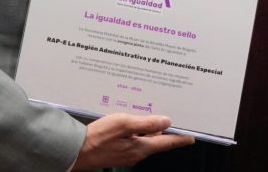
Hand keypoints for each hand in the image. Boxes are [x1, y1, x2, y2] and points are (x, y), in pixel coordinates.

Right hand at [71, 113, 193, 168]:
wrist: (76, 151)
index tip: (190, 137)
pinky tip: (129, 122)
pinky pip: (132, 140)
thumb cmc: (98, 137)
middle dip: (162, 128)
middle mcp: (136, 153)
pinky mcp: (117, 151)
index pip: (166, 142)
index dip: (179, 139)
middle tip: (167, 115)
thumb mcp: (124, 123)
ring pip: (143, 139)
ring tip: (146, 113)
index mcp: (142, 147)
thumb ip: (146, 123)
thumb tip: (166, 121)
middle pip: (155, 139)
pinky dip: (135, 131)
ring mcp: (127, 153)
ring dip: (147, 128)